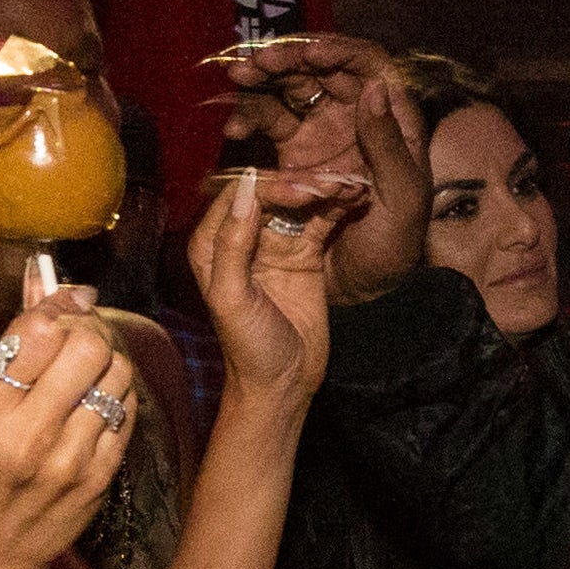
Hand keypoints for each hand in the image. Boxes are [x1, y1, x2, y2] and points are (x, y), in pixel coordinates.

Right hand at [0, 289, 134, 568]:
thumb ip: (4, 347)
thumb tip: (45, 284)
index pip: (40, 330)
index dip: (58, 305)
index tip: (64, 301)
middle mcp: (30, 434)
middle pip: (89, 346)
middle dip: (87, 328)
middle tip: (79, 332)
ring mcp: (71, 459)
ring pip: (118, 374)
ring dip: (106, 359)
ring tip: (86, 368)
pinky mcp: (101, 478)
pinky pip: (127, 412)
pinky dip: (116, 395)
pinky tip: (95, 401)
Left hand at [189, 168, 345, 412]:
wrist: (283, 384)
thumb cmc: (247, 348)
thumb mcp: (231, 298)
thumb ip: (232, 245)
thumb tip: (245, 193)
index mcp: (212, 243)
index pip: (238, 195)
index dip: (269, 186)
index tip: (301, 190)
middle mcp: (242, 236)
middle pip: (271, 192)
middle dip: (301, 184)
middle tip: (332, 184)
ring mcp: (276, 243)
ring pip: (299, 202)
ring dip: (324, 190)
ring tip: (352, 184)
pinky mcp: (305, 253)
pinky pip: (320, 221)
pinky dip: (337, 207)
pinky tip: (357, 196)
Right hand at [219, 34, 430, 306]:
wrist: (365, 295)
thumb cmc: (394, 250)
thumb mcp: (403, 200)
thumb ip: (389, 145)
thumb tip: (372, 88)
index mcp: (394, 121)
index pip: (368, 64)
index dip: (337, 49)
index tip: (306, 52)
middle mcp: (357, 119)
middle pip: (322, 69)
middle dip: (288, 58)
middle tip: (255, 61)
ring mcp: (324, 135)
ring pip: (291, 90)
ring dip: (263, 80)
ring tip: (236, 78)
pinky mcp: (295, 156)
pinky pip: (270, 125)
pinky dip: (250, 120)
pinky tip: (234, 130)